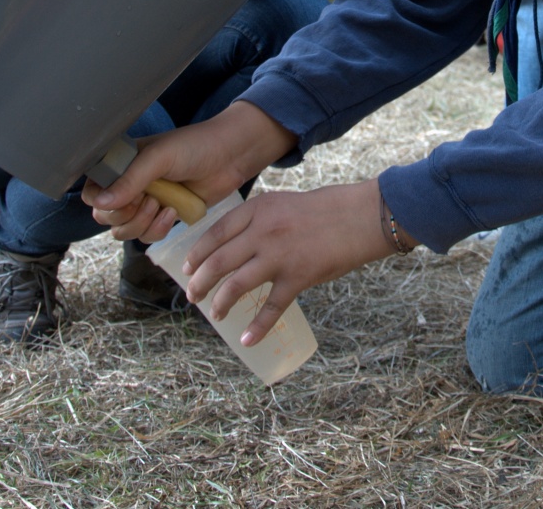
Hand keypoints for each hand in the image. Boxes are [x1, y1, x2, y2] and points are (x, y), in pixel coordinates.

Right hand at [83, 101, 297, 241]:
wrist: (231, 156)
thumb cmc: (196, 145)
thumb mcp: (160, 157)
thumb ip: (131, 179)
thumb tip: (102, 203)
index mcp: (121, 163)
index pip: (92, 191)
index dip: (103, 202)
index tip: (126, 197)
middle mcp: (129, 183)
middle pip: (105, 217)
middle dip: (125, 216)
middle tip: (149, 200)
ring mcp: (145, 201)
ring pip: (124, 231)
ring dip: (141, 224)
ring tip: (162, 206)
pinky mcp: (163, 215)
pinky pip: (147, 235)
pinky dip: (156, 230)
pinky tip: (172, 213)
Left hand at [182, 180, 394, 346]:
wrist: (356, 218)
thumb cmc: (320, 211)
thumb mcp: (280, 204)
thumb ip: (255, 220)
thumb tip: (229, 245)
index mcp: (256, 210)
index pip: (214, 233)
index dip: (196, 253)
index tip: (186, 268)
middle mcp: (262, 232)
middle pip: (218, 262)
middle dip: (199, 282)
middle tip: (192, 295)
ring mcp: (279, 256)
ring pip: (236, 285)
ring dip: (220, 303)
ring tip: (215, 314)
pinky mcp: (297, 278)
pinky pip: (271, 307)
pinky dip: (257, 327)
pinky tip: (246, 339)